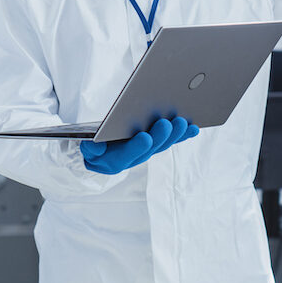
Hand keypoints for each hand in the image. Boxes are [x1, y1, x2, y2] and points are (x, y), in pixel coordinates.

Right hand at [80, 117, 199, 174]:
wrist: (101, 151)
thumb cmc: (94, 145)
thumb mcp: (87, 148)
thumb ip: (89, 149)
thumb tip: (93, 149)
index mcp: (116, 160)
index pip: (126, 154)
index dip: (136, 147)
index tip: (144, 138)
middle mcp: (135, 157)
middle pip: (150, 148)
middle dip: (160, 136)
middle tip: (168, 123)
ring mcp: (148, 151)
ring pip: (164, 144)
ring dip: (175, 134)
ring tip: (183, 122)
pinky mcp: (158, 144)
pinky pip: (172, 141)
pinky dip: (183, 135)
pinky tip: (194, 128)